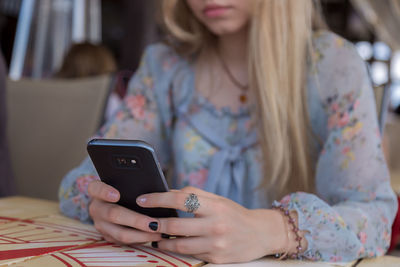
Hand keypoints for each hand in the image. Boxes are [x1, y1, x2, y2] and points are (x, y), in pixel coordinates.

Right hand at [87, 180, 161, 243]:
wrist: (114, 201)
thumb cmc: (125, 188)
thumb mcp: (125, 183)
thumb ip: (133, 184)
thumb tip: (156, 190)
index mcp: (96, 190)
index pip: (95, 188)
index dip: (105, 192)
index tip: (117, 195)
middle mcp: (96, 208)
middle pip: (113, 214)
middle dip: (135, 220)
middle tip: (153, 223)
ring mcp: (100, 224)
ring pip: (119, 233)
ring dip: (141, 234)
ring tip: (158, 231)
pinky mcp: (108, 236)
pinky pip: (124, 241)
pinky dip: (140, 239)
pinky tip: (154, 235)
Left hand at [136, 186, 288, 263]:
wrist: (260, 234)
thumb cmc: (234, 213)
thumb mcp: (217, 199)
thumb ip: (193, 194)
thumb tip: (167, 192)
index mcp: (214, 206)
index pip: (180, 199)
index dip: (158, 199)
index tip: (142, 199)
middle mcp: (215, 225)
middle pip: (175, 225)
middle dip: (154, 224)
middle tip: (142, 221)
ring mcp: (216, 244)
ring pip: (179, 245)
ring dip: (161, 241)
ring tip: (153, 236)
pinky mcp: (216, 258)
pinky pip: (190, 255)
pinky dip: (176, 250)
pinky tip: (169, 245)